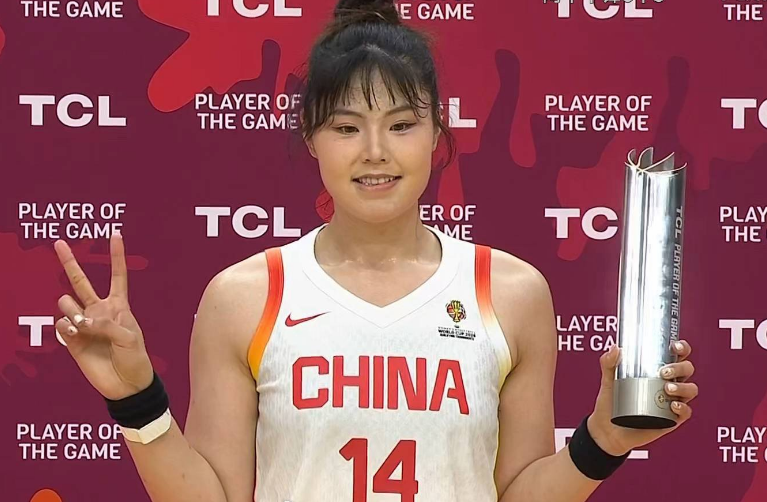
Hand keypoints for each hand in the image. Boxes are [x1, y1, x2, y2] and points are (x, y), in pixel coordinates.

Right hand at [54, 231, 153, 400]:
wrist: (126, 385)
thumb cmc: (135, 359)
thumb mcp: (129, 338)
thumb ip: (106, 325)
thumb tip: (79, 322)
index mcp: (119, 306)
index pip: (118, 275)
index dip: (116, 255)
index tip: (115, 233)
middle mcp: (99, 311)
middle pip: (82, 281)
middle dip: (70, 262)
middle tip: (58, 243)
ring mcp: (83, 324)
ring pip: (66, 303)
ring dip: (71, 309)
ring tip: (83, 324)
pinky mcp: (72, 340)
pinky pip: (61, 324)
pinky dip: (67, 327)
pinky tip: (76, 335)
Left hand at [586, 340, 697, 455]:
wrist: (607, 429)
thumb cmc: (610, 402)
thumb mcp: (608, 380)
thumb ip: (608, 363)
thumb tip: (615, 347)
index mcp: (657, 370)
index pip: (677, 355)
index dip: (681, 348)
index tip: (674, 346)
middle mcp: (668, 383)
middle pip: (687, 369)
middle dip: (680, 367)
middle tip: (663, 372)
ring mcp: (671, 401)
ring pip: (690, 389)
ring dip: (682, 386)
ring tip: (666, 388)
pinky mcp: (671, 419)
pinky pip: (686, 412)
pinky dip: (683, 407)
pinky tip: (672, 405)